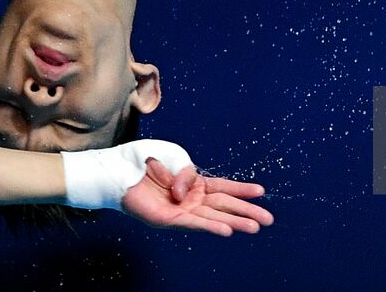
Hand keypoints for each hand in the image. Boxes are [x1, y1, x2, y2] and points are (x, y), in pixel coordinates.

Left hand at [122, 158, 273, 236]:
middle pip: (224, 205)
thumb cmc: (143, 161)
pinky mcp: (168, 219)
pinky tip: (227, 230)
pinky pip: (194, 223)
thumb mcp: (174, 156)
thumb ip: (187, 173)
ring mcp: (181, 210)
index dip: (242, 189)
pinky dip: (211, 227)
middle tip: (268, 219)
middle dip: (247, 211)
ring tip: (254, 227)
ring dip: (235, 222)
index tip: (261, 192)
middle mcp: (191, 199)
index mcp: (194, 182)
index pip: (223, 187)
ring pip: (214, 217)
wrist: (116, 170)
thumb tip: (187, 194)